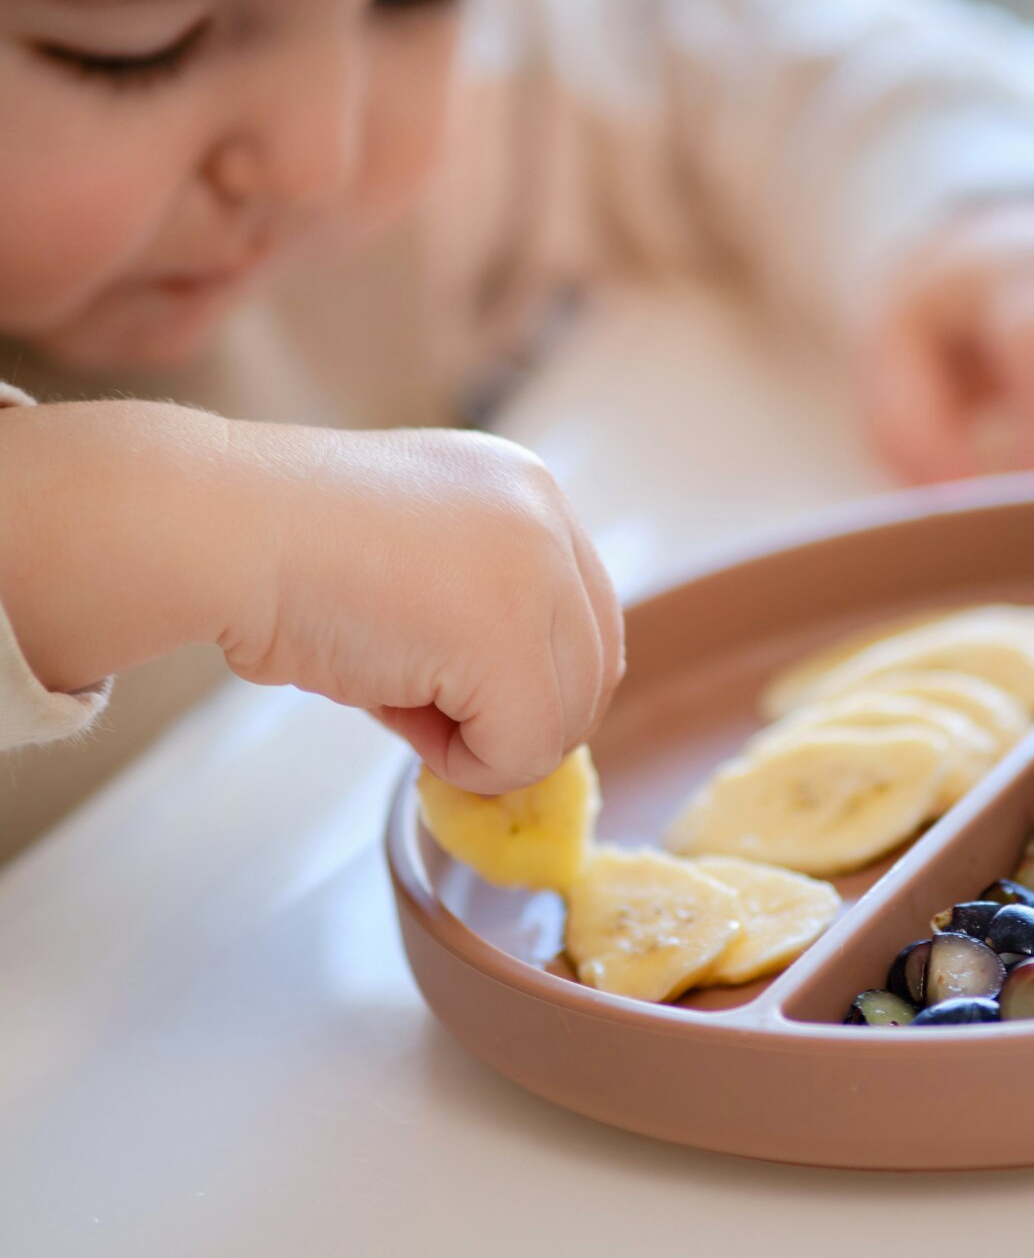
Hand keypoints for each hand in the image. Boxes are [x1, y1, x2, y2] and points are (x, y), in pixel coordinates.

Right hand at [220, 422, 624, 793]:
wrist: (216, 530)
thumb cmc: (289, 554)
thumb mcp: (418, 569)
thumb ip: (484, 618)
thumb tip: (520, 718)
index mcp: (527, 491)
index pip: (587, 620)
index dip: (535, 682)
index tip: (467, 701)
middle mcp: (547, 518)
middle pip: (592, 670)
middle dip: (521, 719)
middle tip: (439, 724)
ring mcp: (535, 571)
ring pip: (565, 717)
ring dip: (491, 744)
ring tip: (408, 710)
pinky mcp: (505, 634)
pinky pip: (524, 748)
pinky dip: (471, 766)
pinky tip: (405, 721)